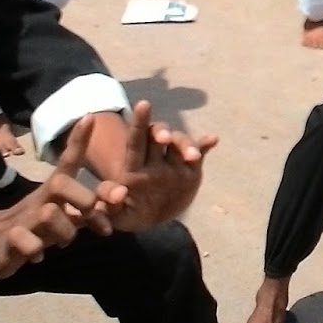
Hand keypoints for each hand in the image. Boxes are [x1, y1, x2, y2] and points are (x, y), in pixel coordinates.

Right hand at [0, 117, 112, 279]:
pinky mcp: (9, 240)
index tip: (90, 117)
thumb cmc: (34, 227)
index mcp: (53, 191)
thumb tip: (119, 199)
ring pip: (49, 214)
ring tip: (63, 243)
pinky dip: (36, 251)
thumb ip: (90, 211)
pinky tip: (37, 257)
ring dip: (65, 232)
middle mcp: (39, 200)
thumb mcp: (64, 217)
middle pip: (61, 184)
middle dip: (84, 200)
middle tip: (98, 223)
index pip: (67, 161)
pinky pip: (26, 244)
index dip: (78, 141)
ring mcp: (23, 219)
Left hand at [95, 101, 217, 231]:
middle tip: (164, 138)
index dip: (139, 122)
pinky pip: (200, 154)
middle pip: (158, 136)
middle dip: (162, 132)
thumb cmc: (128, 214)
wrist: (150, 218)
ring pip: (180, 144)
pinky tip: (213, 139)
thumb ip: (110, 206)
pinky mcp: (191, 170)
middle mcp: (155, 159)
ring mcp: (174, 163)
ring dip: (187, 146)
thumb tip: (118, 194)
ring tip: (193, 157)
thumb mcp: (117, 215)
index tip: (143, 104)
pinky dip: (205, 145)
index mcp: (134, 167)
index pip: (136, 141)